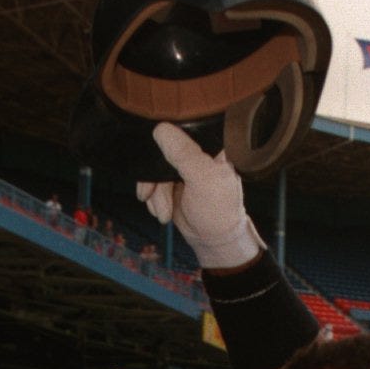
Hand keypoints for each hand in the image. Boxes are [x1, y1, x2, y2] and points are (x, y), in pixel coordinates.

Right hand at [137, 124, 261, 268]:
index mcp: (211, 144)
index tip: (159, 162)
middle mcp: (196, 152)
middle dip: (154, 177)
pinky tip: (160, 210)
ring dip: (153, 192)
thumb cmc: (218, 212)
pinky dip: (152, 197)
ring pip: (154, 167)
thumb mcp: (203, 180)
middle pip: (161, 149)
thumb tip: (161, 129)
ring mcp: (182, 167)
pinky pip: (151, 181)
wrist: (213, 241)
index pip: (182, 126)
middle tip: (150, 194)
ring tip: (162, 211)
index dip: (164, 140)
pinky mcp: (171, 181)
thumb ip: (184, 154)